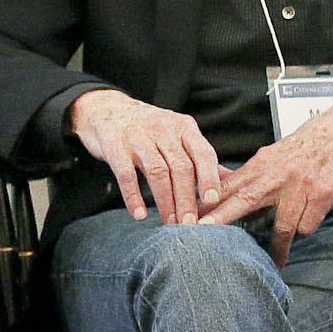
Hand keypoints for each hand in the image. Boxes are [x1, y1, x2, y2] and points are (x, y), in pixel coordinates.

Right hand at [70, 89, 225, 221]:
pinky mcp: (114, 145)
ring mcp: (137, 136)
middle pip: (181, 167)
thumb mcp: (176, 134)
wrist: (104, 108)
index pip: (202, 153)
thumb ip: (198, 156)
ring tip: (170, 223)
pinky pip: (126, 174)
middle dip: (187, 198)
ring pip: (157, 172)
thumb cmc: (147, 128)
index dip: (209, 177)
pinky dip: (134, 196)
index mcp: (184, 127)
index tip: (213, 201)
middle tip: (190, 223)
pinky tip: (139, 214)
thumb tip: (228, 181)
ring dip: (165, 201)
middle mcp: (163, 128)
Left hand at [200, 98, 332, 262]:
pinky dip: (306, 228)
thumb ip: (254, 174)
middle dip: (220, 220)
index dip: (207, 203)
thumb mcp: (277, 154)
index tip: (188, 218)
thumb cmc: (311, 145)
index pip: (229, 186)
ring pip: (282, 226)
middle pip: (244, 201)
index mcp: (263, 163)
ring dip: (278, 247)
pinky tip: (308, 225)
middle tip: (201, 235)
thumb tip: (223, 189)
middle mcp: (279, 175)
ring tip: (277, 261)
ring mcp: (301, 186)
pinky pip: (308, 225)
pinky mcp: (322, 197)